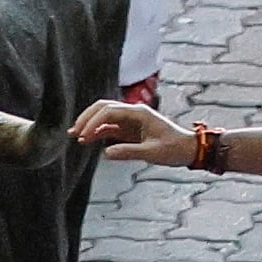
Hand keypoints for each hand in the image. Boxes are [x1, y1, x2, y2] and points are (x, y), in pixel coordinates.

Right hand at [68, 99, 188, 163]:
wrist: (187, 148)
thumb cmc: (173, 149)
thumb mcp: (152, 152)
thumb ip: (129, 152)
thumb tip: (106, 153)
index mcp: (139, 113)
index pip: (109, 111)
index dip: (94, 122)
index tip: (84, 136)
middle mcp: (133, 112)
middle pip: (103, 107)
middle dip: (87, 118)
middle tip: (74, 131)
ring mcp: (130, 120)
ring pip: (104, 116)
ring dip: (90, 124)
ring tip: (75, 136)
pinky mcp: (130, 129)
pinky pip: (110, 127)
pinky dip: (98, 131)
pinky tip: (87, 139)